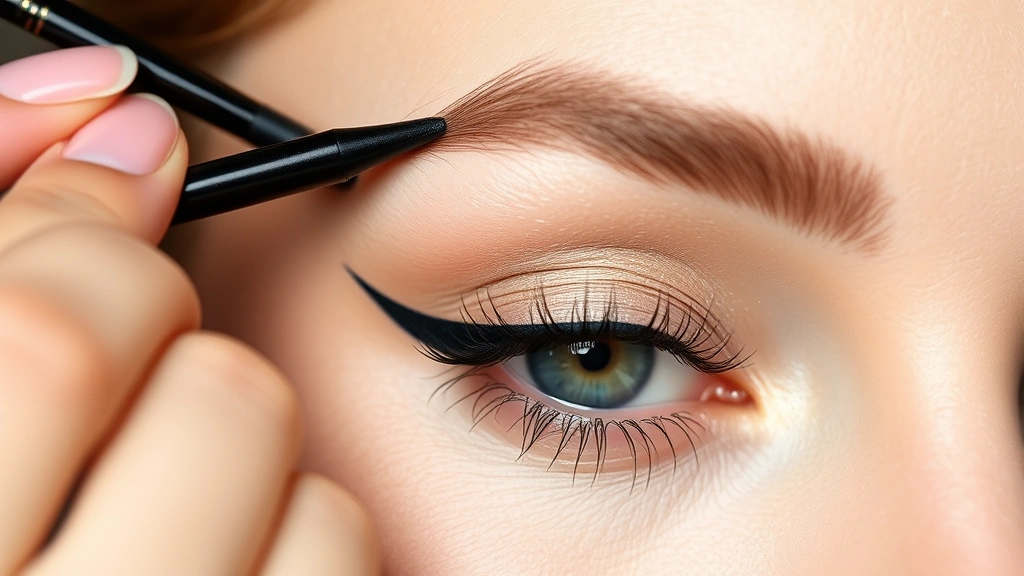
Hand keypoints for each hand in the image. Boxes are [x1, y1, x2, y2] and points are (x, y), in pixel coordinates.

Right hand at [0, 46, 378, 574]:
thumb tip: (96, 118)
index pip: (55, 339)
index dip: (93, 226)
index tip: (123, 175)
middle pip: (227, 401)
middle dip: (186, 351)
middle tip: (129, 375)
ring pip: (323, 502)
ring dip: (257, 466)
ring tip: (164, 497)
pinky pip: (348, 567)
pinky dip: (305, 541)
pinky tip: (224, 556)